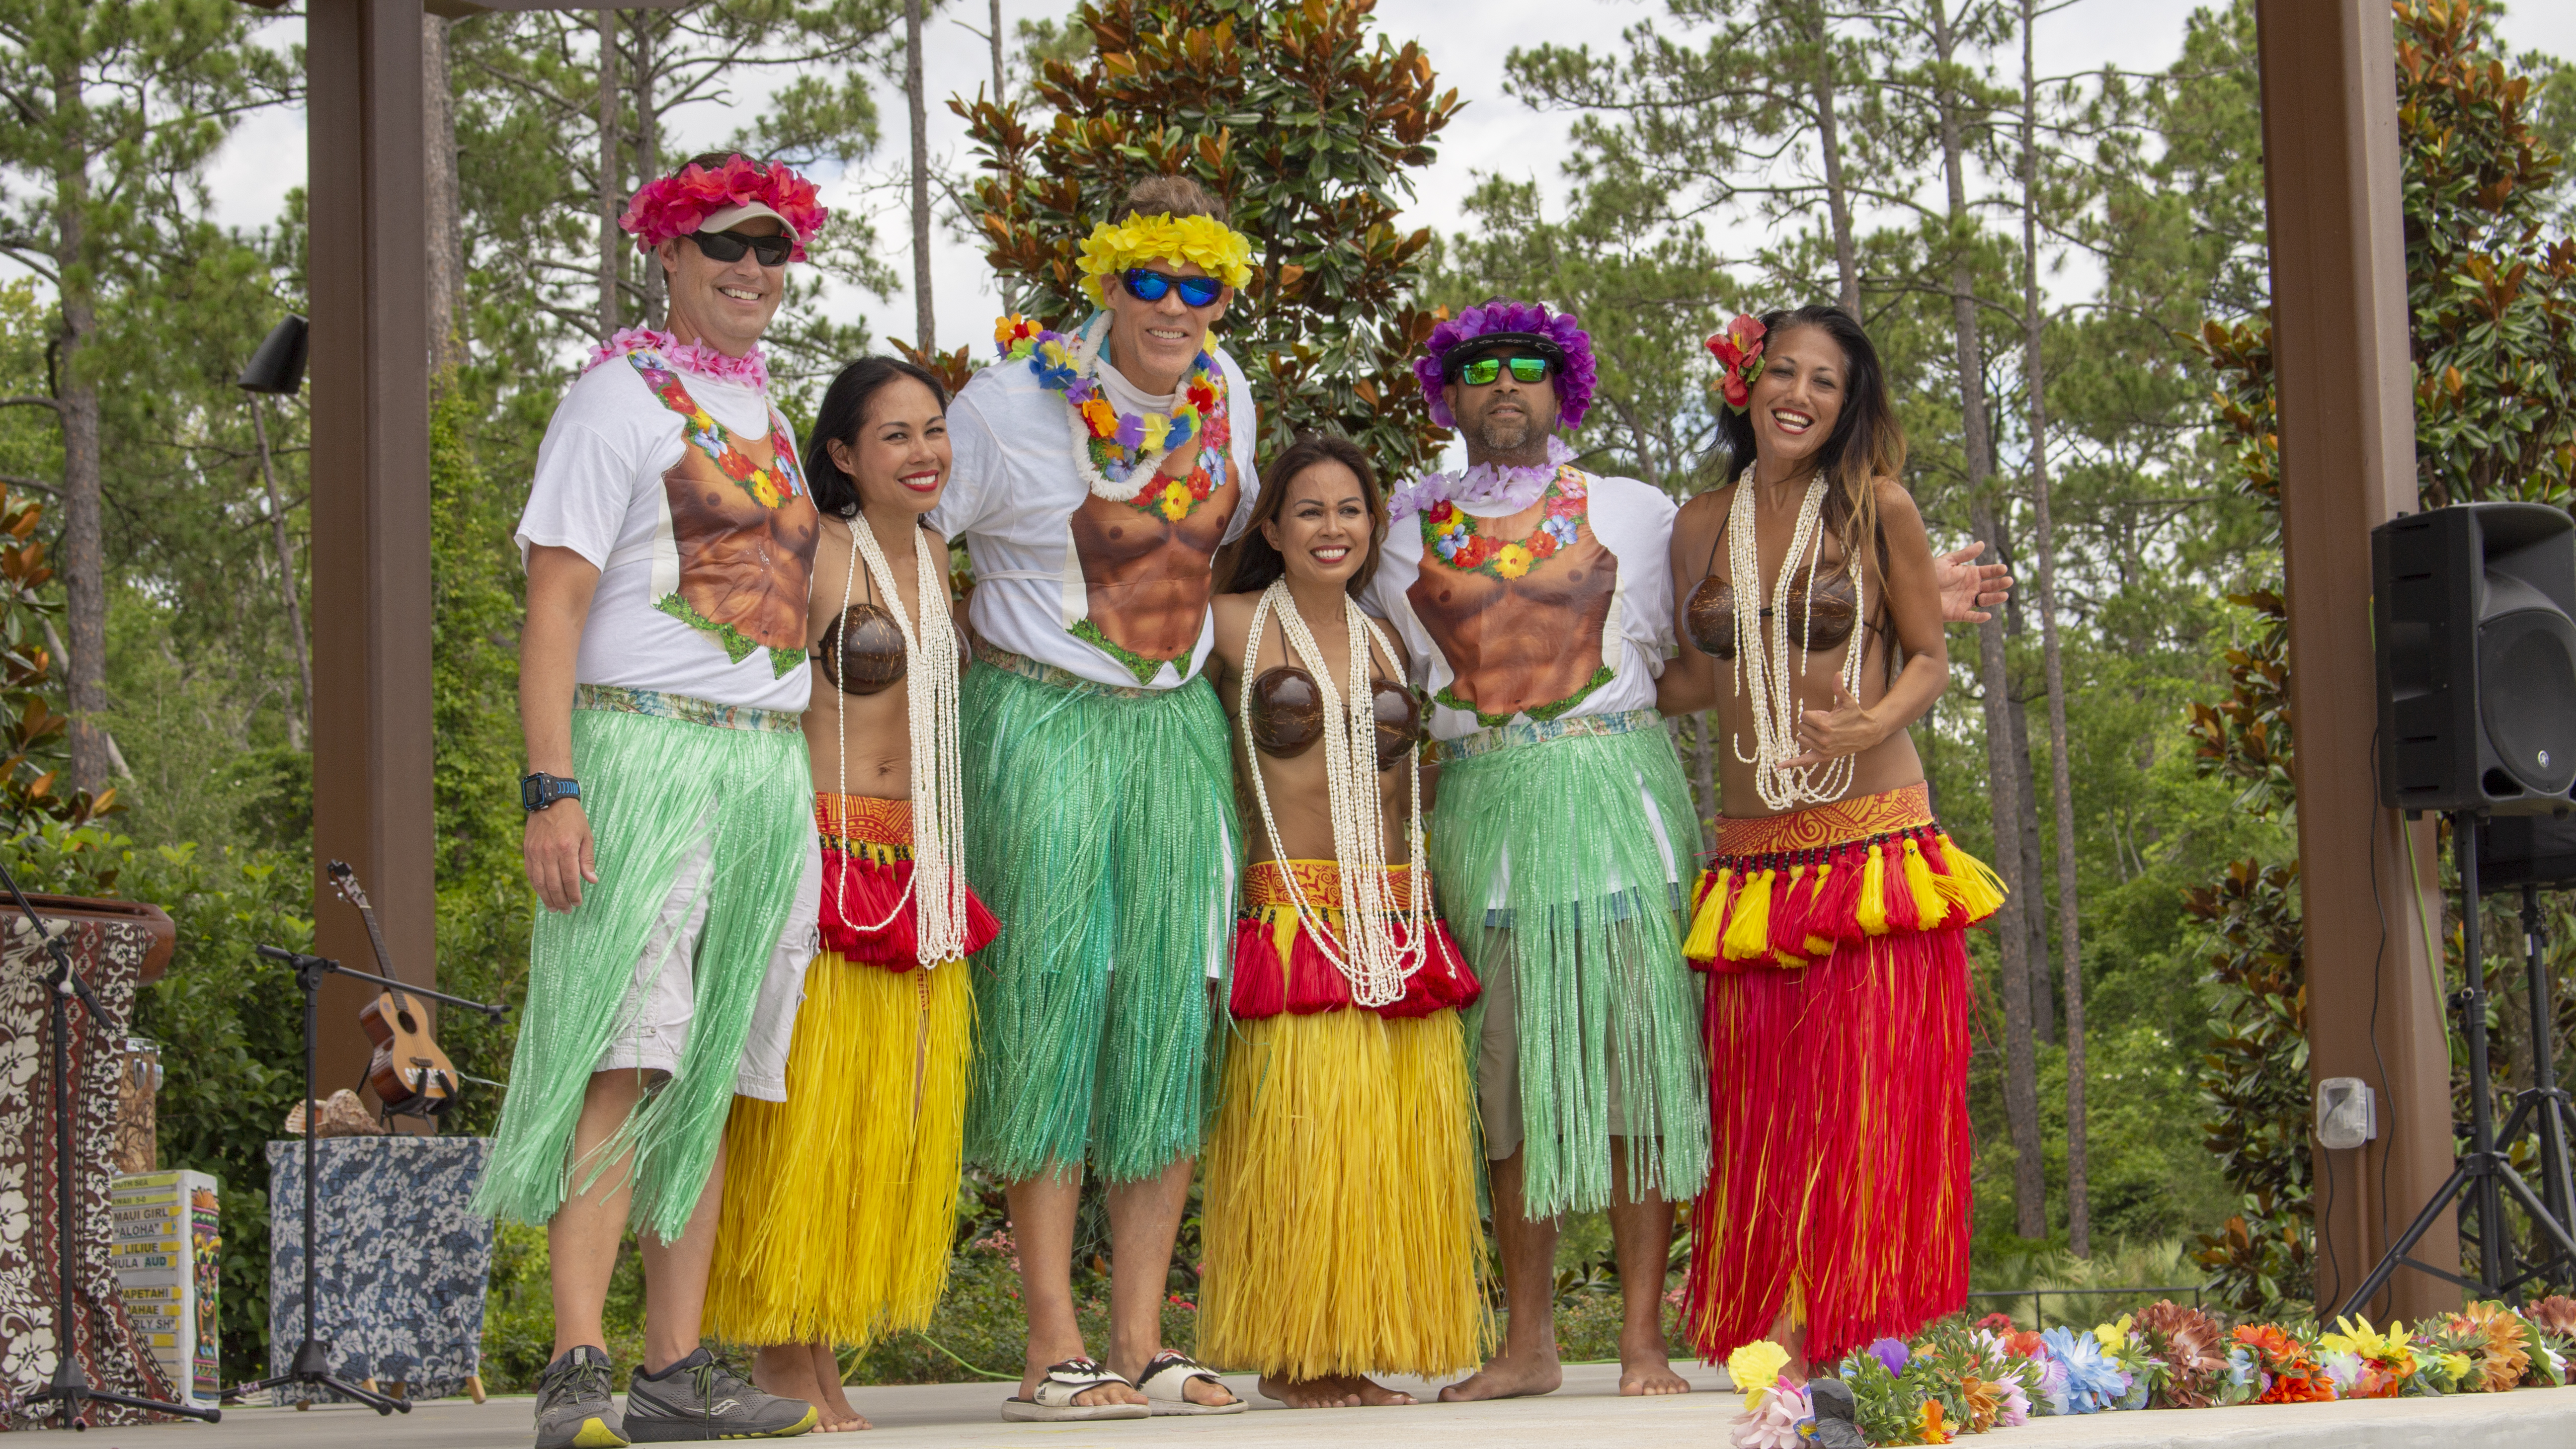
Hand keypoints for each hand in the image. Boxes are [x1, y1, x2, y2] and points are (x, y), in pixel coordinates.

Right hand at [524, 798, 597, 912]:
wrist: (551, 800)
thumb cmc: (572, 818)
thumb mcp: (586, 836)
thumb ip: (587, 860)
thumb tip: (592, 880)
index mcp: (566, 849)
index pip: (570, 880)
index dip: (574, 895)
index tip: (577, 903)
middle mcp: (549, 852)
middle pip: (554, 885)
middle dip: (561, 901)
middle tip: (566, 911)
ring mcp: (535, 852)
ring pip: (540, 883)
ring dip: (547, 898)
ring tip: (554, 908)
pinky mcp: (527, 851)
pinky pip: (530, 874)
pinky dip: (536, 887)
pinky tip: (542, 894)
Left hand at [1779, 685, 1880, 767]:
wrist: (1867, 733)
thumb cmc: (1855, 714)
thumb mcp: (1847, 700)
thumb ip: (1839, 688)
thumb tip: (1837, 673)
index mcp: (1825, 724)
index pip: (1803, 716)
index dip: (1812, 714)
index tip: (1824, 714)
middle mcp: (1823, 739)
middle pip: (1801, 727)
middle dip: (1810, 723)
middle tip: (1826, 723)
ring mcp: (1822, 749)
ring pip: (1801, 739)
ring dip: (1808, 735)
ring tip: (1823, 732)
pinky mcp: (1822, 757)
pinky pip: (1803, 761)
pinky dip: (1790, 764)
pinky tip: (1778, 767)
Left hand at [1935, 542, 2011, 622]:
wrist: (1916, 588)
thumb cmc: (1931, 573)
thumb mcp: (1948, 561)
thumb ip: (1965, 554)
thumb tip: (1982, 544)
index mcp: (1971, 574)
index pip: (1988, 572)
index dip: (1996, 571)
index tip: (2003, 569)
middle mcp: (1972, 588)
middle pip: (1990, 586)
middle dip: (2000, 584)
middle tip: (2008, 581)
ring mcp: (1967, 601)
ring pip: (1985, 601)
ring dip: (1995, 599)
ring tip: (2004, 596)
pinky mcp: (1959, 613)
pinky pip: (1972, 617)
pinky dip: (1979, 618)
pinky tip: (1987, 615)